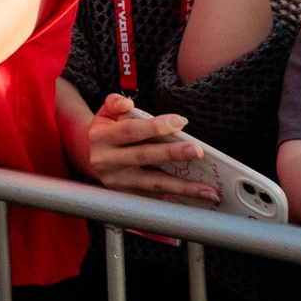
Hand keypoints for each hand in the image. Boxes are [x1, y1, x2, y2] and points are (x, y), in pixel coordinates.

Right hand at [83, 94, 219, 204]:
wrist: (92, 157)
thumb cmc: (108, 131)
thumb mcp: (106, 113)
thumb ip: (114, 103)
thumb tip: (128, 104)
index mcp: (101, 137)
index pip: (131, 131)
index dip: (155, 126)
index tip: (181, 122)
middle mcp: (106, 162)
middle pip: (144, 156)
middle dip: (173, 154)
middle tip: (198, 151)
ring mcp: (118, 183)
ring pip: (153, 184)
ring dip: (183, 187)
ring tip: (209, 190)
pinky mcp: (128, 197)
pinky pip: (157, 197)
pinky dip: (178, 197)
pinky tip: (199, 197)